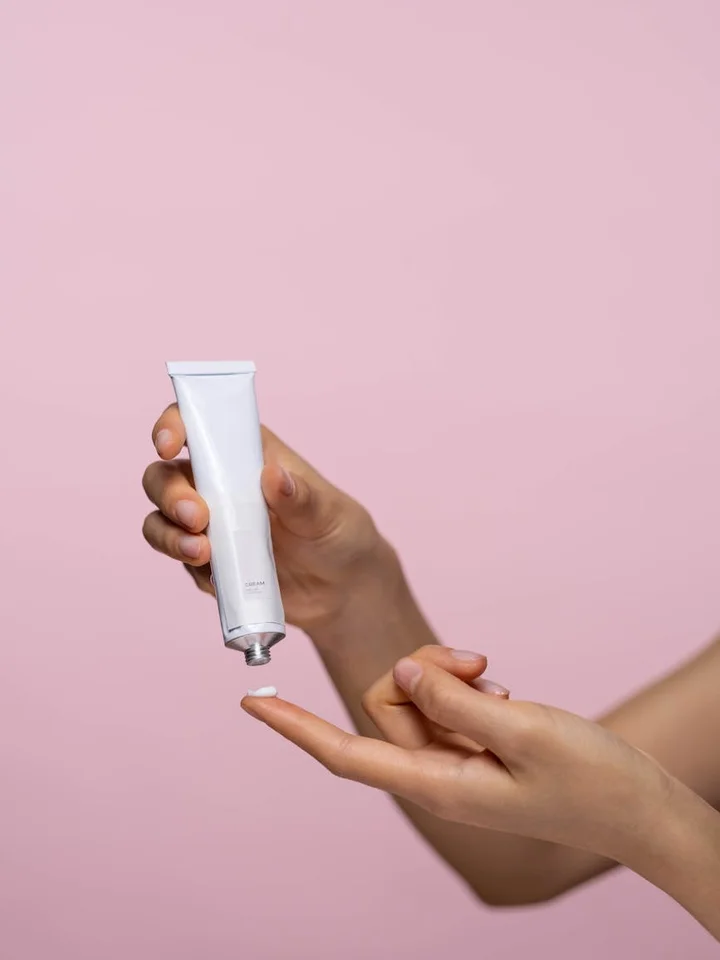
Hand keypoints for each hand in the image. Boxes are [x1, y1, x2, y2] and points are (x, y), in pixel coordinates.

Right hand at [142, 405, 393, 630]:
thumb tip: (274, 476)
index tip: (168, 446)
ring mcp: (210, 524)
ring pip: (160, 519)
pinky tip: (215, 575)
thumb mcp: (329, 513)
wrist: (342, 590)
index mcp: (247, 453)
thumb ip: (302, 498)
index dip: (174, 426)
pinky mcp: (207, 562)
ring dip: (168, 533)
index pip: (198, 424)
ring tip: (201, 552)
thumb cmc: (338, 535)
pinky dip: (187, 564)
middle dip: (169, 493)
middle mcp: (220, 483)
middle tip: (198, 517)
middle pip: (164, 475)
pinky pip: (179, 559)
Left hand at [241, 645, 673, 863]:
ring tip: (496, 679)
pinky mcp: (475, 749)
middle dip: (418, 670)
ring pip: (416, 700)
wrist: (636, 807)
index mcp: (436, 784)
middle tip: (475, 661)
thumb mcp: (522, 730)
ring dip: (447, 676)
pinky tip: (500, 689)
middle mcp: (435, 774)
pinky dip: (465, 686)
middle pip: (387, 706)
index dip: (295, 728)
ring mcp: (455, 762)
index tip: (251, 703)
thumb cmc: (588, 779)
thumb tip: (401, 673)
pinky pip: (445, 706)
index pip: (345, 754)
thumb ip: (454, 701)